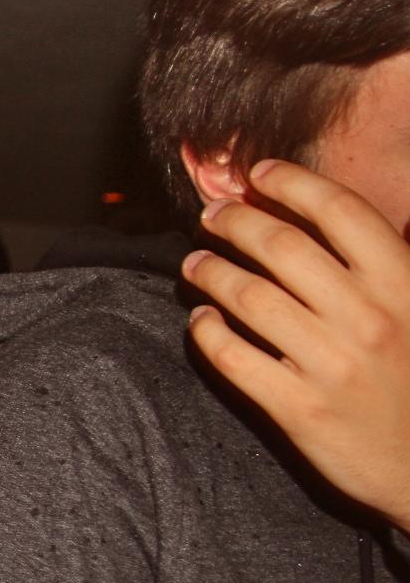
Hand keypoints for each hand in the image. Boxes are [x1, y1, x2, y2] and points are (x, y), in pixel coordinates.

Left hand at [183, 159, 409, 532]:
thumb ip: (399, 264)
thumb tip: (364, 219)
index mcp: (405, 284)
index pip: (341, 212)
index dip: (293, 184)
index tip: (260, 174)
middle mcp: (369, 318)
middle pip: (282, 246)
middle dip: (237, 221)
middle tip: (212, 215)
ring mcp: (332, 364)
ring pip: (248, 297)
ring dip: (212, 271)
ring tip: (194, 263)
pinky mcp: (300, 408)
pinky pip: (233, 356)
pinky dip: (207, 331)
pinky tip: (201, 319)